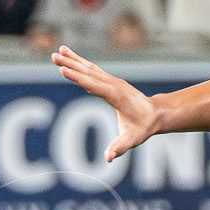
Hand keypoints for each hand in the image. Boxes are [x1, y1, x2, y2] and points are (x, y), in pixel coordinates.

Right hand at [52, 45, 159, 159]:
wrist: (156, 114)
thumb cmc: (143, 127)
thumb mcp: (132, 140)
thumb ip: (119, 147)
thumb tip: (108, 158)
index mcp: (116, 95)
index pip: (93, 85)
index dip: (77, 77)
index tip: (63, 69)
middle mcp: (113, 84)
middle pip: (88, 72)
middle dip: (71, 64)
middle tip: (54, 57)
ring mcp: (112, 80)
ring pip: (89, 68)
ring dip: (73, 59)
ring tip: (58, 51)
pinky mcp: (110, 80)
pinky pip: (92, 69)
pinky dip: (80, 62)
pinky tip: (70, 56)